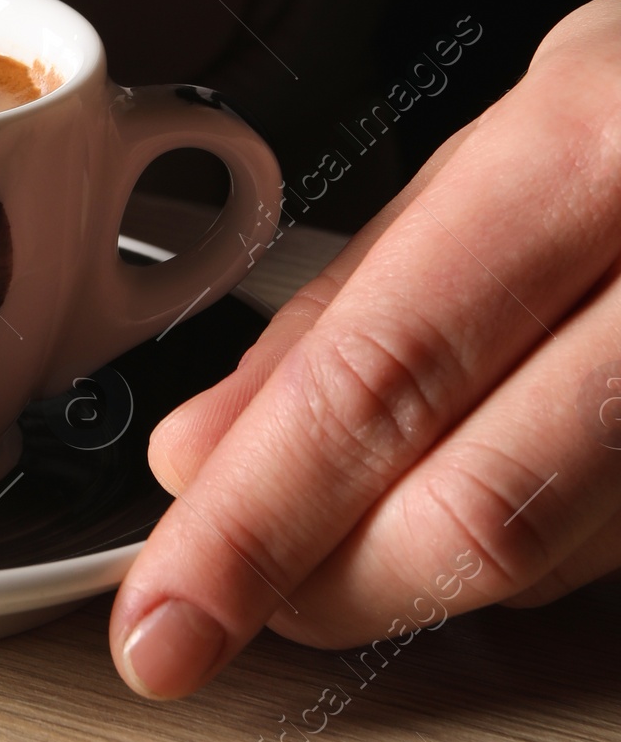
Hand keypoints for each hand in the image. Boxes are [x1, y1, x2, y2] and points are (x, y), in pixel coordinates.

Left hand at [109, 0, 620, 696]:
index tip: (166, 603)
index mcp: (597, 152)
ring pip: (551, 551)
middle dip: (316, 580)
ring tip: (315, 542)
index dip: (256, 512)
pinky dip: (515, 543)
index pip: (385, 372)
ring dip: (405, 568)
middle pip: (478, 502)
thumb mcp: (513, 135)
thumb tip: (208, 445)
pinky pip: (615, 543)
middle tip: (210, 606)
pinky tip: (458, 495)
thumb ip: (361, 287)